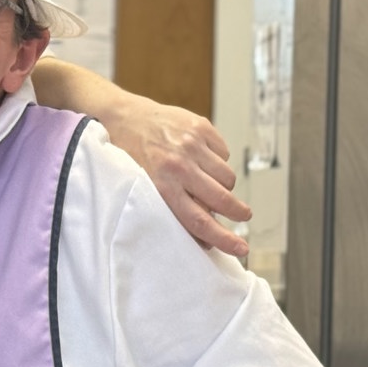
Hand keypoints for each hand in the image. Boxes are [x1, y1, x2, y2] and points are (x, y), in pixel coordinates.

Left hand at [109, 98, 252, 256]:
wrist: (124, 118)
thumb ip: (172, 209)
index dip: (223, 238)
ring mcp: (191, 145)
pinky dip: (218, 160)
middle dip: (238, 212)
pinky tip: (202, 158)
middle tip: (244, 216)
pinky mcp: (201, 127)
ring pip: (227, 177)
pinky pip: (224, 153)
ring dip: (224, 185)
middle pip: (221, 199)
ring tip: (212, 183)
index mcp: (161, 188)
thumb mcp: (145, 188)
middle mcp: (178, 166)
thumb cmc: (132, 158)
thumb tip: (204, 237)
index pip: (199, 220)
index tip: (241, 248)